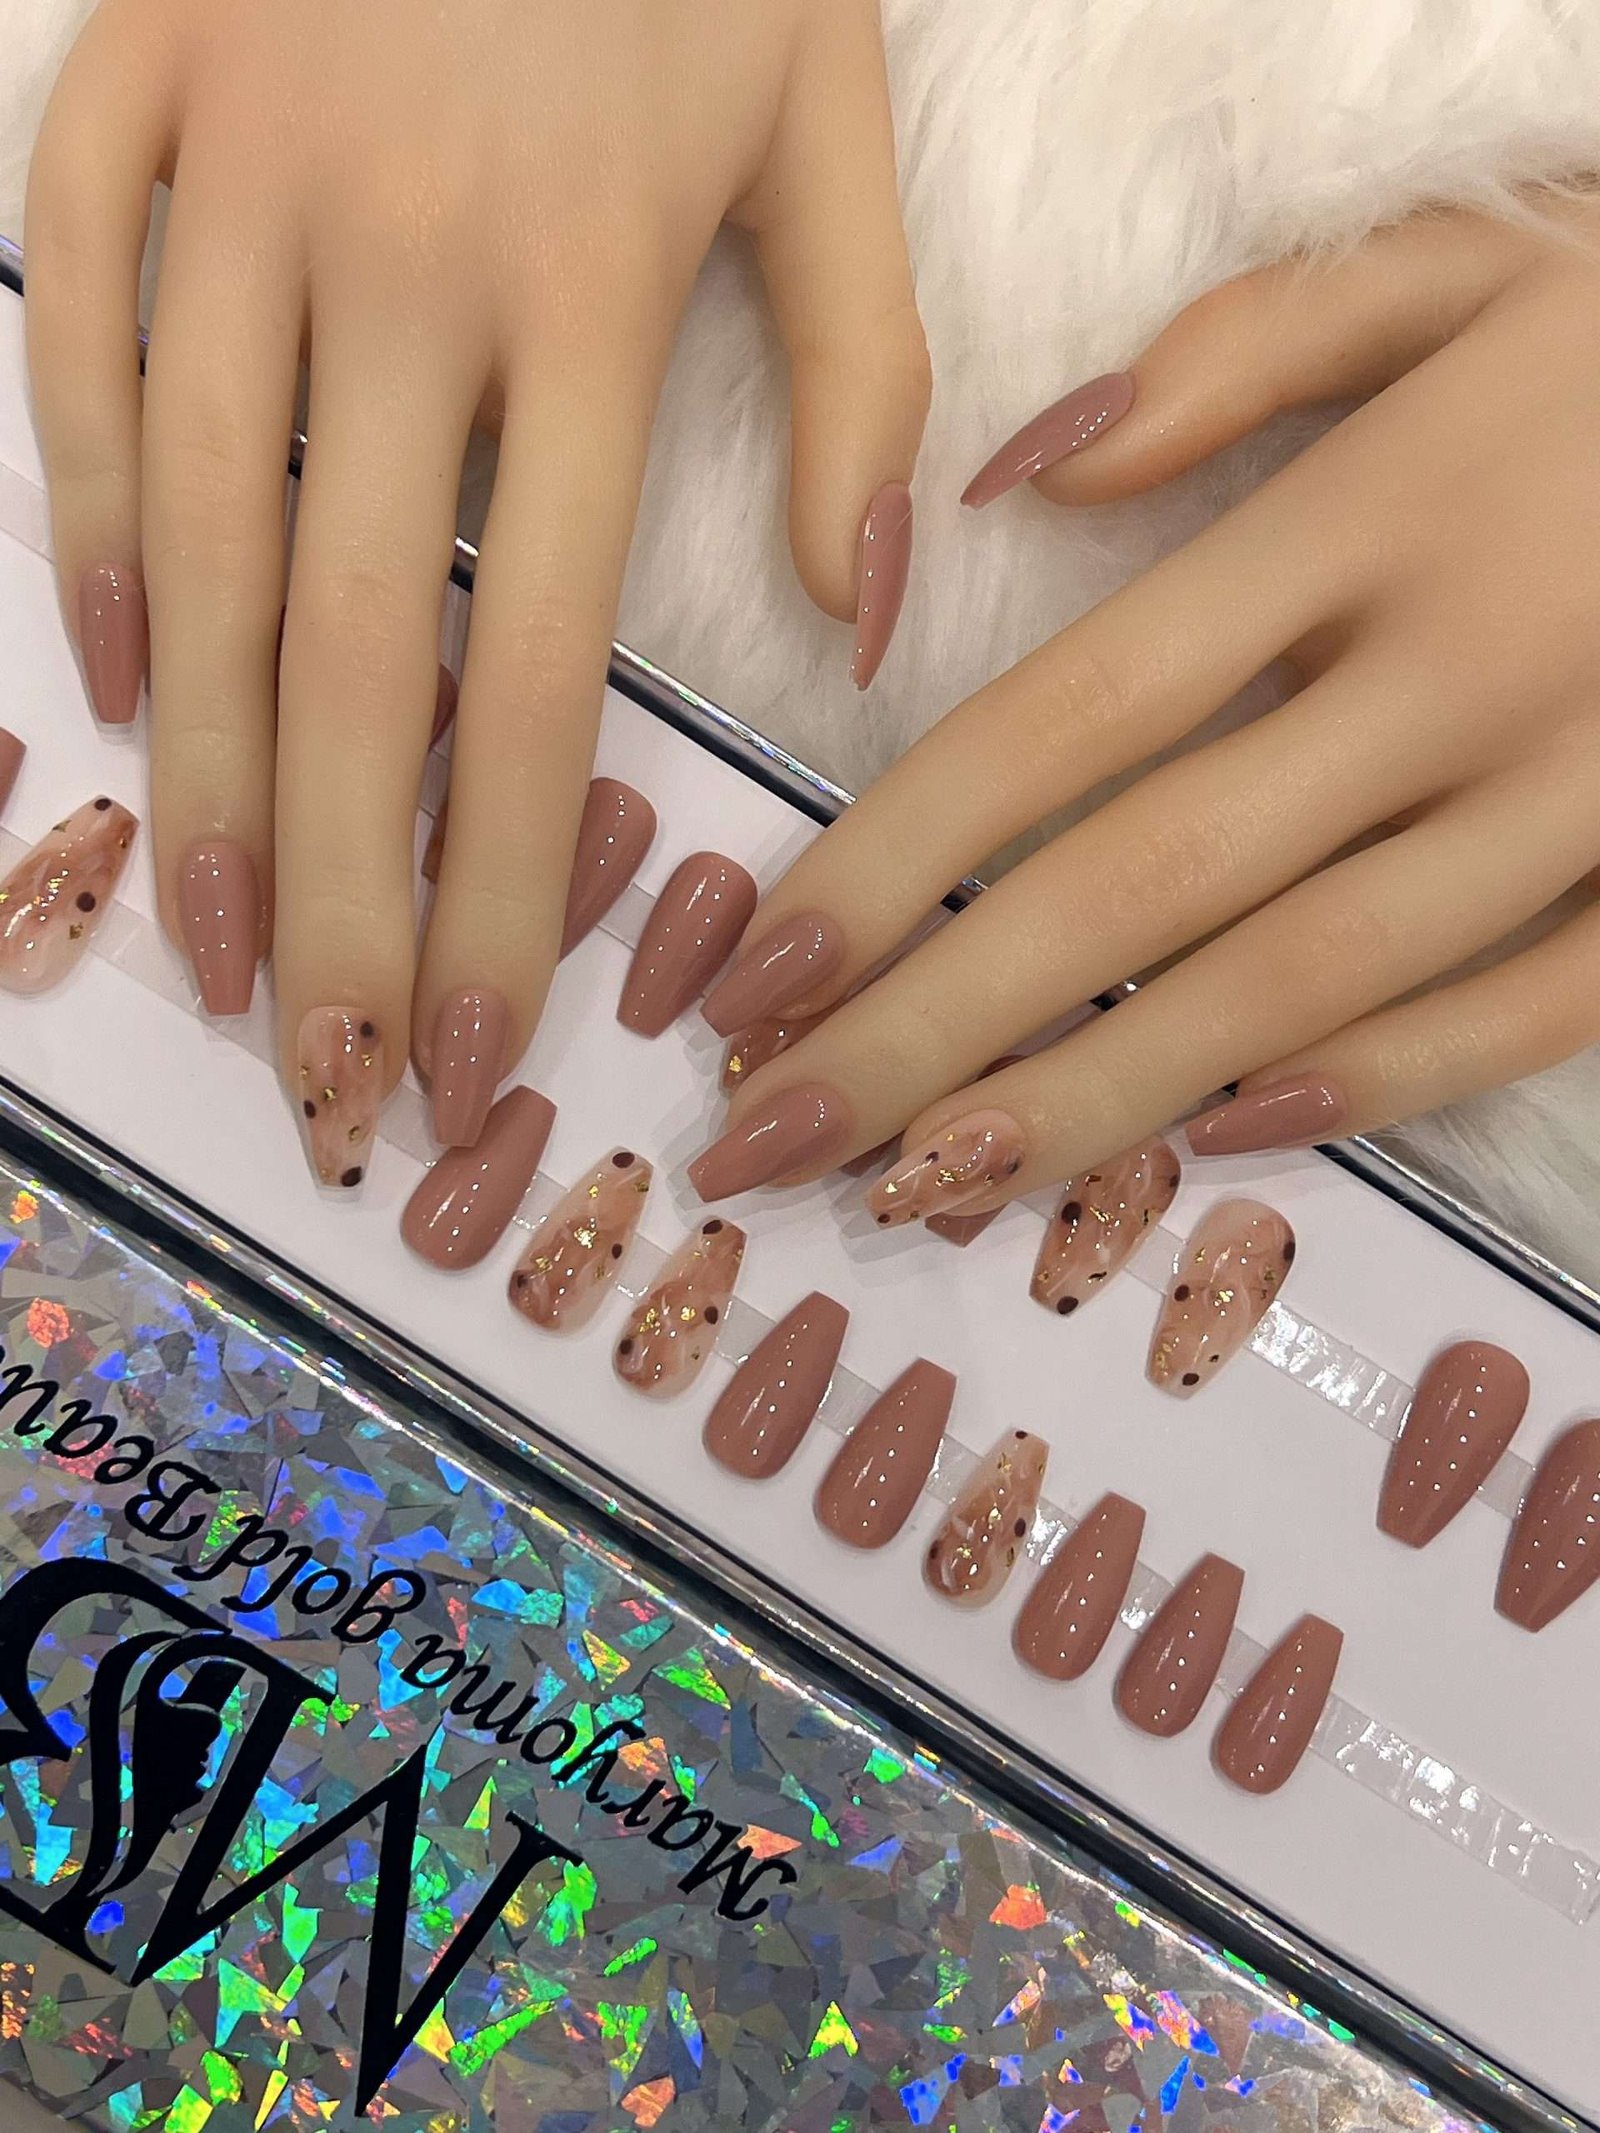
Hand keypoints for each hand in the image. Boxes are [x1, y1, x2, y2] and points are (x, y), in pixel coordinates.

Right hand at [25, 0, 927, 1175]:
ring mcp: (242, 174)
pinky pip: (76, 332)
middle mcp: (398, 259)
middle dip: (340, 893)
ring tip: (218, 951)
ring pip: (199, 526)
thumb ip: (856, 376)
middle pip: (349, 648)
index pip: (535, 660)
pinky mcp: (131, 90)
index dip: (505, 877)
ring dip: (201, 769)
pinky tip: (122, 684)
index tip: (489, 1042)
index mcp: (582, 288)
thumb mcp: (827, 121)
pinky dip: (94, 514)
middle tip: (334, 1073)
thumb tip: (864, 612)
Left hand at [687, 200, 1599, 1219]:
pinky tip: (1220, 1142)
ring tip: (931, 1185)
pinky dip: (1380, 1085)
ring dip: (1101, 1098)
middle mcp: (1459, 672)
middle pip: (1147, 882)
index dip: (894, 860)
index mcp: (1373, 518)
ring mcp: (1580, 786)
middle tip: (775, 1138)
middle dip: (939, 1027)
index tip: (756, 970)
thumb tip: (1027, 475)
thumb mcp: (1464, 267)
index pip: (1070, 718)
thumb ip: (1244, 352)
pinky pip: (1524, 1007)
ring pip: (1305, 979)